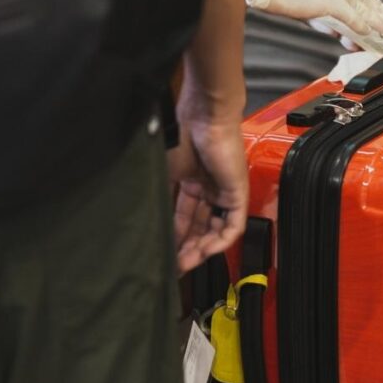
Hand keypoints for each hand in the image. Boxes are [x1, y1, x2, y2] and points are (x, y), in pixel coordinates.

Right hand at [168, 112, 247, 273]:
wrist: (201, 116)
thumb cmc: (180, 136)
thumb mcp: (164, 173)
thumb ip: (159, 198)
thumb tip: (144, 223)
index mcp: (193, 182)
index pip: (186, 218)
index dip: (175, 238)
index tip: (164, 254)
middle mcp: (211, 189)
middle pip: (201, 227)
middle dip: (187, 249)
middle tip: (173, 266)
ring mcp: (225, 192)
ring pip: (217, 230)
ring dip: (202, 250)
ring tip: (185, 263)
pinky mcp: (238, 193)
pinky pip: (233, 226)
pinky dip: (220, 242)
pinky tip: (204, 252)